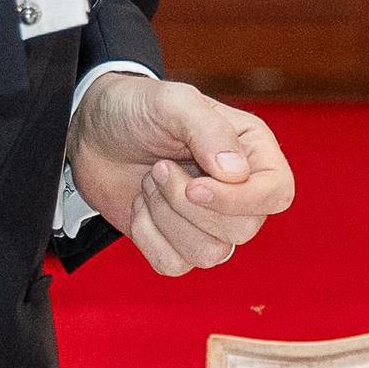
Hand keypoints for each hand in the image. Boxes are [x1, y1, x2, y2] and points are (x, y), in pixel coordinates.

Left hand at [65, 71, 295, 275]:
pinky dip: (148, 237)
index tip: (195, 186)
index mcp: (251, 151)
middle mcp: (238, 190)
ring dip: (167, 219)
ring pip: (210, 254)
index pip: (277, 193)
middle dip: (187, 205)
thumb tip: (236, 174)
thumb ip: (208, 130)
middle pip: (242, 230)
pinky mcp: (176, 242)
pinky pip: (175, 265)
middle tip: (158, 168)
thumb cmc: (136, 109)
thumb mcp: (172, 103)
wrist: (91, 132)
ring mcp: (208, 220)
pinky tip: (140, 205)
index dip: (241, 200)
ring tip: (149, 182)